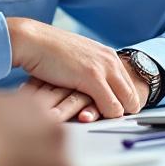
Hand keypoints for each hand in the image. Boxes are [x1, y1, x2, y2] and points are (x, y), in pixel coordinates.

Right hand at [21, 56, 150, 122]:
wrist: (33, 40)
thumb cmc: (48, 52)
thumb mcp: (77, 58)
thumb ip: (89, 70)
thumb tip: (93, 90)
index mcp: (108, 55)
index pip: (128, 86)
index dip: (122, 103)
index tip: (112, 114)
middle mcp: (111, 60)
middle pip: (132, 96)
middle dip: (123, 112)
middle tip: (109, 125)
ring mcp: (104, 69)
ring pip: (125, 104)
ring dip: (113, 117)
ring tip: (103, 125)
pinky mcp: (93, 78)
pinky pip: (112, 107)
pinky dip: (106, 118)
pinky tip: (93, 120)